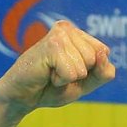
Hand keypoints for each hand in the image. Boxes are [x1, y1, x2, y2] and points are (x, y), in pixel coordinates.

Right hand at [0, 21, 114, 111]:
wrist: (22, 98)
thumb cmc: (52, 88)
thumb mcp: (86, 84)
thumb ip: (103, 72)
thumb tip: (103, 54)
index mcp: (78, 34)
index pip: (104, 54)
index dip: (90, 71)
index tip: (69, 71)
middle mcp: (68, 29)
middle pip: (96, 58)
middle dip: (79, 73)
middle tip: (57, 72)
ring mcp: (60, 34)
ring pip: (85, 65)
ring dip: (68, 77)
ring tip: (51, 72)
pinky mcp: (52, 45)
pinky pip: (72, 73)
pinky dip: (61, 80)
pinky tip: (46, 73)